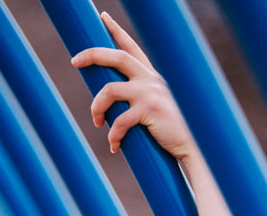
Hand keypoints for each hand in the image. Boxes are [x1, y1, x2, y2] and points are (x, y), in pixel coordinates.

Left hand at [71, 12, 193, 160]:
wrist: (192, 145)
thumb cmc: (171, 131)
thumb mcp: (156, 106)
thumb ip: (138, 99)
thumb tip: (112, 102)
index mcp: (150, 76)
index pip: (130, 46)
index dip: (115, 30)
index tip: (102, 17)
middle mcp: (149, 78)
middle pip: (116, 56)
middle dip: (92, 54)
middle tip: (74, 60)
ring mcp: (149, 93)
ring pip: (109, 91)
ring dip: (96, 108)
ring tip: (97, 123)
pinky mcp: (149, 111)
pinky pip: (119, 122)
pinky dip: (112, 136)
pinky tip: (114, 146)